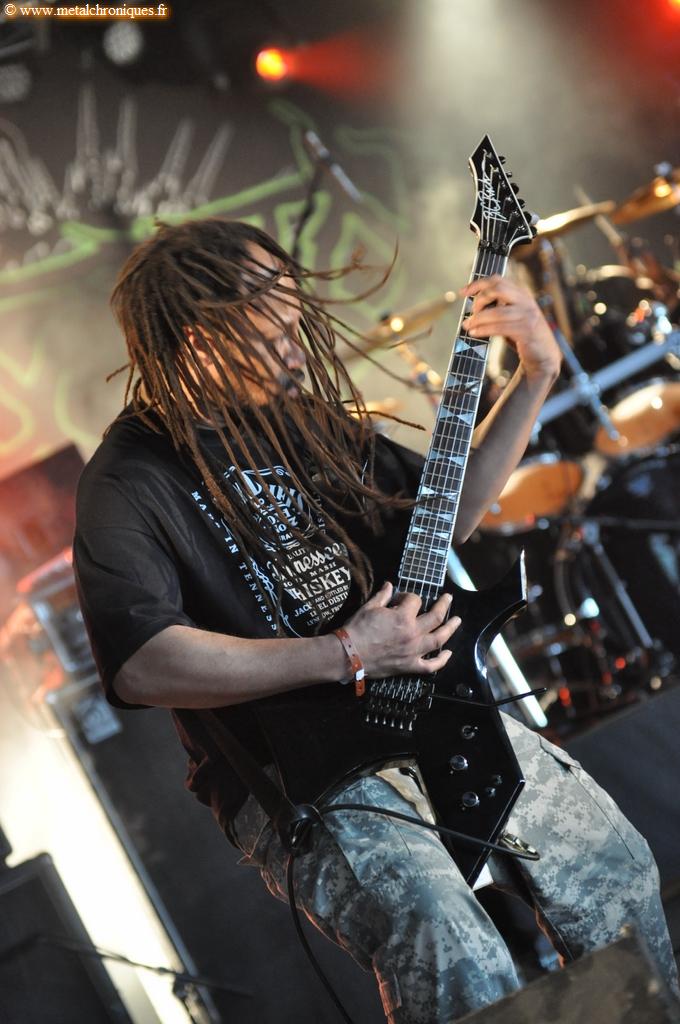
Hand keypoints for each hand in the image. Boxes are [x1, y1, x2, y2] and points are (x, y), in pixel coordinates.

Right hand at [342, 581, 460, 677]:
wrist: (349, 655)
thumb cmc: (357, 629)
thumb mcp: (369, 608)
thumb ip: (383, 596)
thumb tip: (390, 585)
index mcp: (403, 617)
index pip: (415, 600)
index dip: (409, 596)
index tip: (402, 598)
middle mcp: (413, 633)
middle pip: (436, 617)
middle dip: (443, 605)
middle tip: (449, 598)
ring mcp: (414, 651)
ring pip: (439, 639)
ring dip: (450, 629)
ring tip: (457, 620)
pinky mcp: (410, 666)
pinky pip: (430, 666)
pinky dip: (441, 660)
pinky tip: (448, 653)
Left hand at [460, 276, 560, 383]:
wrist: (544, 356)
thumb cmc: (523, 337)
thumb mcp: (511, 317)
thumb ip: (498, 308)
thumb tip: (474, 307)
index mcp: (522, 294)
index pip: (498, 280)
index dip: (478, 283)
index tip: (463, 292)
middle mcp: (526, 301)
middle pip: (497, 289)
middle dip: (479, 299)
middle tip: (471, 312)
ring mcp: (527, 315)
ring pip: (496, 312)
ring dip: (478, 319)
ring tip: (467, 325)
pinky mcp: (526, 331)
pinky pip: (499, 327)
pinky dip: (484, 330)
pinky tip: (474, 333)